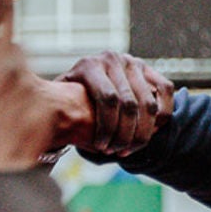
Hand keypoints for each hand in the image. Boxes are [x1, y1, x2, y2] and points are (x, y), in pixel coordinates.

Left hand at [54, 53, 178, 161]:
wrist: (85, 80)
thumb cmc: (69, 97)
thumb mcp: (59, 99)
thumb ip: (57, 108)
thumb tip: (45, 127)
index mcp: (89, 65)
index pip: (107, 99)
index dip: (107, 128)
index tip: (101, 148)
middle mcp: (113, 59)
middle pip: (129, 104)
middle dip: (125, 134)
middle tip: (118, 152)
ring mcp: (133, 62)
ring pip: (148, 102)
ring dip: (143, 131)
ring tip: (132, 148)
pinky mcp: (149, 68)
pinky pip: (164, 91)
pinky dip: (162, 115)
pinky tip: (151, 133)